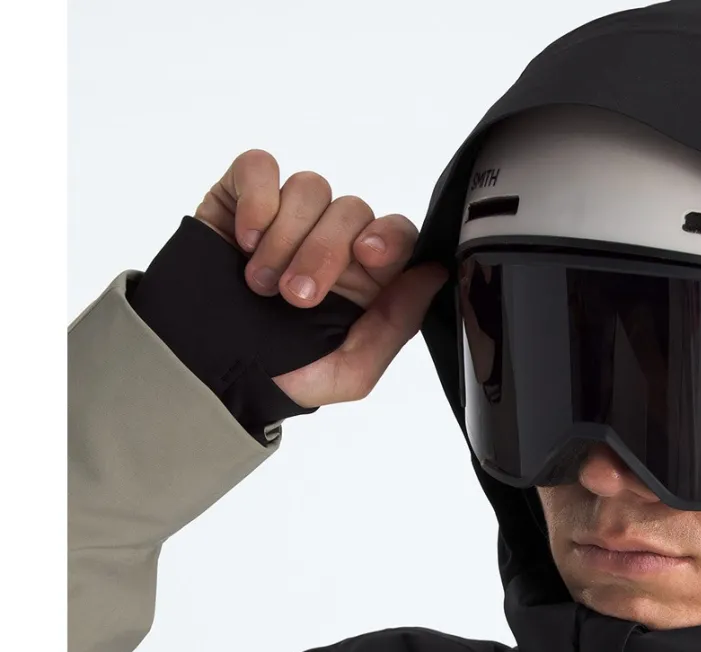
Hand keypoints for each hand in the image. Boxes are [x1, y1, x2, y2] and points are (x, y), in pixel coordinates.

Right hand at [194, 149, 448, 407]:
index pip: (396, 234)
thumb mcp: (350, 370)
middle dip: (324, 252)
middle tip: (295, 297)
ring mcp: (287, 216)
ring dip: (286, 238)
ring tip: (260, 284)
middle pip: (351, 209)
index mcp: (366, 279)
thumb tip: (435, 273)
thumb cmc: (281, 374)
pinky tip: (243, 242)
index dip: (389, 237)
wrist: (204, 370)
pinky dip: (256, 200)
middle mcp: (331, 241)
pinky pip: (260, 167)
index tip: (368, 255)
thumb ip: (396, 323)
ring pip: (310, 188)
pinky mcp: (241, 196)